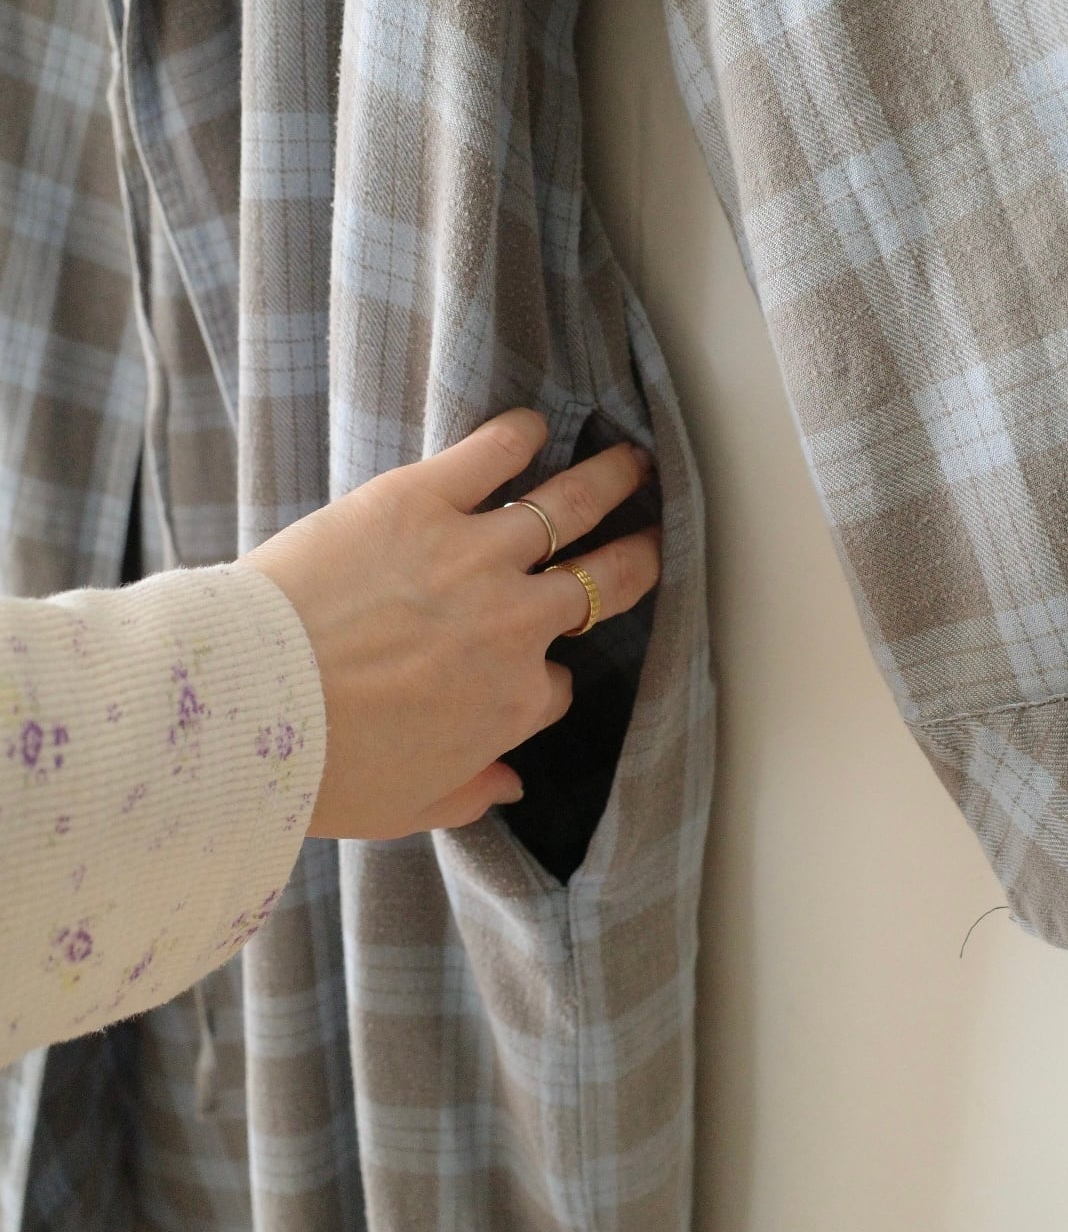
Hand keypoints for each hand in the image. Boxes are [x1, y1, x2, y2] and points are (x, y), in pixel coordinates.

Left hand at [242, 408, 659, 839]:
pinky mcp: (421, 499)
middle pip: (600, 583)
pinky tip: (532, 425)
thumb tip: (508, 785)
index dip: (541, 679)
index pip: (555, 685)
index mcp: (512, 702)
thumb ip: (466, 794)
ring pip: (568, 506)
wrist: (251, 703)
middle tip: (652, 537)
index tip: (525, 672)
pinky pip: (491, 453)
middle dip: (634, 559)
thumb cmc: (319, 770)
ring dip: (608, 481)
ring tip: (631, 462)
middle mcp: (515, 623)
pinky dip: (517, 435)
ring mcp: (475, 555)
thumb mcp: (403, 807)